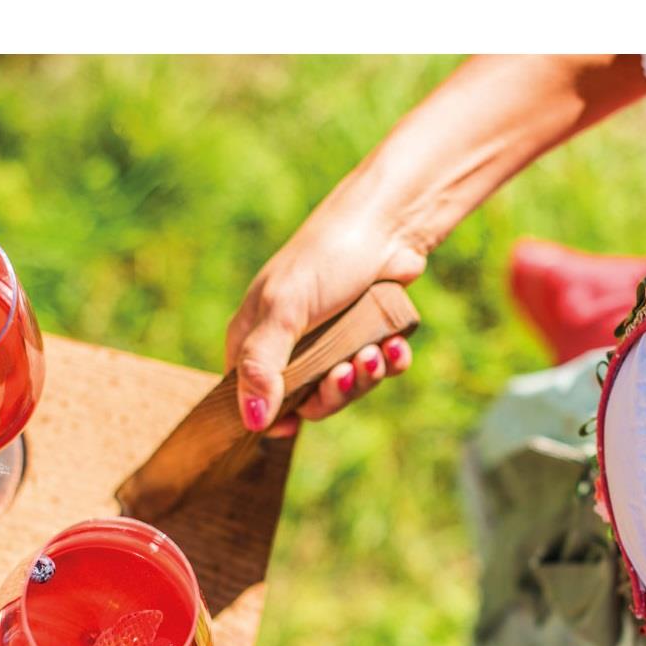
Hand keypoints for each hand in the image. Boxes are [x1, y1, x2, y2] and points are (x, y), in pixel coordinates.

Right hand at [224, 215, 421, 436]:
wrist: (387, 224)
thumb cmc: (325, 259)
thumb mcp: (284, 312)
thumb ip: (262, 366)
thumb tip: (251, 421)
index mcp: (255, 337)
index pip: (250, 397)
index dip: (273, 414)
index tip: (296, 421)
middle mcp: (290, 343)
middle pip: (305, 401)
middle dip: (332, 393)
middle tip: (347, 371)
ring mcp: (330, 341)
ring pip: (345, 388)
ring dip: (365, 377)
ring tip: (375, 352)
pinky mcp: (367, 335)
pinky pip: (378, 369)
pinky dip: (390, 362)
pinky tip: (395, 344)